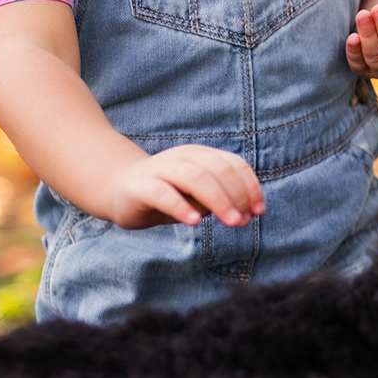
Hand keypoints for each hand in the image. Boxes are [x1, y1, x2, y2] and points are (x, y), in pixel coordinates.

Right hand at [108, 145, 263, 229]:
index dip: (250, 187)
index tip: (259, 211)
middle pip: (218, 171)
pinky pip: (163, 194)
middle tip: (243, 221)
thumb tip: (245, 216)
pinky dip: (181, 206)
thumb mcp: (197, 197)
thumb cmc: (167, 194)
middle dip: (236, 196)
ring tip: (232, 222)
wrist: (118, 189)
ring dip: (218, 200)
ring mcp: (161, 169)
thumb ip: (218, 201)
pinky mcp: (141, 186)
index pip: (233, 165)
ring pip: (195, 178)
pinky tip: (194, 222)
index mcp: (201, 155)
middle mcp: (183, 157)